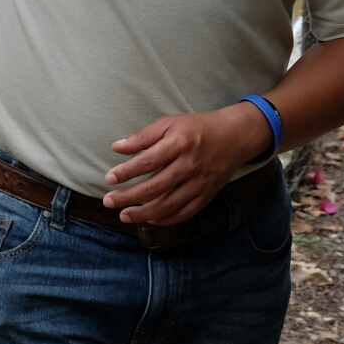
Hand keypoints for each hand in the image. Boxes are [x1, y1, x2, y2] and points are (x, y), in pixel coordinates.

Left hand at [102, 105, 269, 225]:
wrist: (234, 137)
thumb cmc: (196, 128)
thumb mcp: (169, 123)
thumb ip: (143, 136)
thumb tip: (117, 148)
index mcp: (179, 144)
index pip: (147, 162)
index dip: (126, 172)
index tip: (108, 179)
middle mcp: (190, 166)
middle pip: (156, 187)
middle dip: (129, 197)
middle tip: (109, 202)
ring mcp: (200, 183)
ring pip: (169, 205)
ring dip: (144, 213)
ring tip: (124, 216)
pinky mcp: (207, 195)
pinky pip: (185, 213)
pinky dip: (167, 219)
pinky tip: (150, 219)